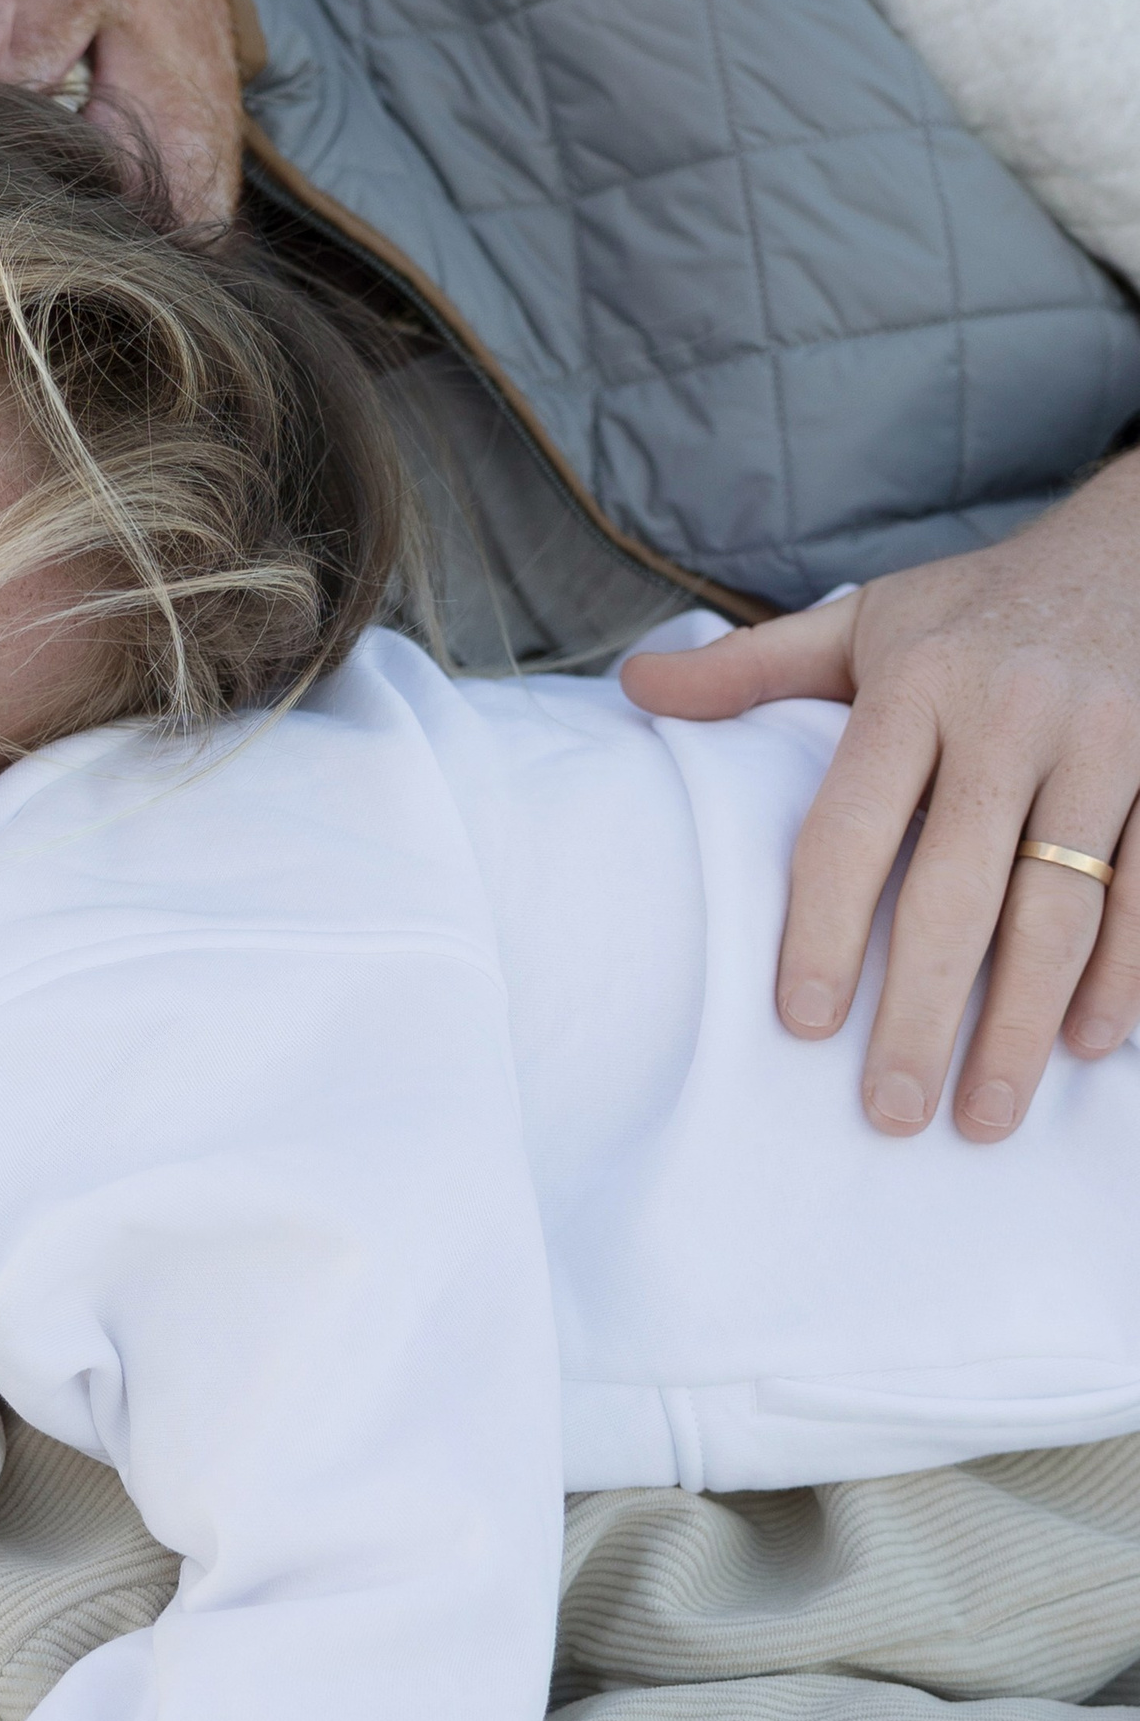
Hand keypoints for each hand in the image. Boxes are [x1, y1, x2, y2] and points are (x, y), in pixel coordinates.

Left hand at [621, 452, 1139, 1139]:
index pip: (851, 826)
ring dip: (1026, 1022)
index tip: (802, 1024)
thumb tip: (632, 687)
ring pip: (1062, 907)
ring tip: (988, 1113)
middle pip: (957, 891)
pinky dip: (1127, 973)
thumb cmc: (979, 607)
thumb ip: (752, 667)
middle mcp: (1009, 717)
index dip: (822, 928)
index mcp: (915, 687)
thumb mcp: (865, 618)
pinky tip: (1092, 1045)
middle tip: (892, 1112)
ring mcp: (1104, 745)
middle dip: (924, 1012)